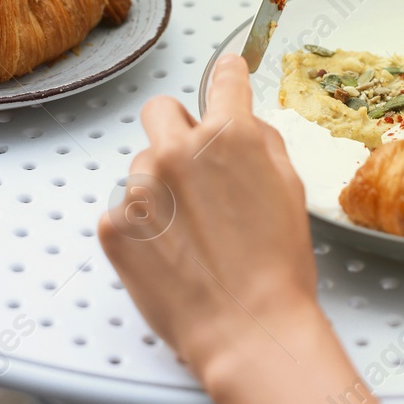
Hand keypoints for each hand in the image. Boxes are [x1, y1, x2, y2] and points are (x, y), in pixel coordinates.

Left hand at [99, 54, 319, 383]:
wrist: (246, 331)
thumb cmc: (277, 269)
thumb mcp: (289, 191)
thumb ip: (261, 144)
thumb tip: (243, 120)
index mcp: (229, 137)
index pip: (224, 80)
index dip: (228, 75)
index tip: (226, 73)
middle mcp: (178, 151)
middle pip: (161, 110)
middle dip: (177, 130)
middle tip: (196, 172)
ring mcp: (140, 188)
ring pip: (143, 165)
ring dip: (161, 187)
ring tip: (191, 234)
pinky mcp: (114, 224)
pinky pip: (124, 208)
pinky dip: (143, 226)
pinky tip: (171, 255)